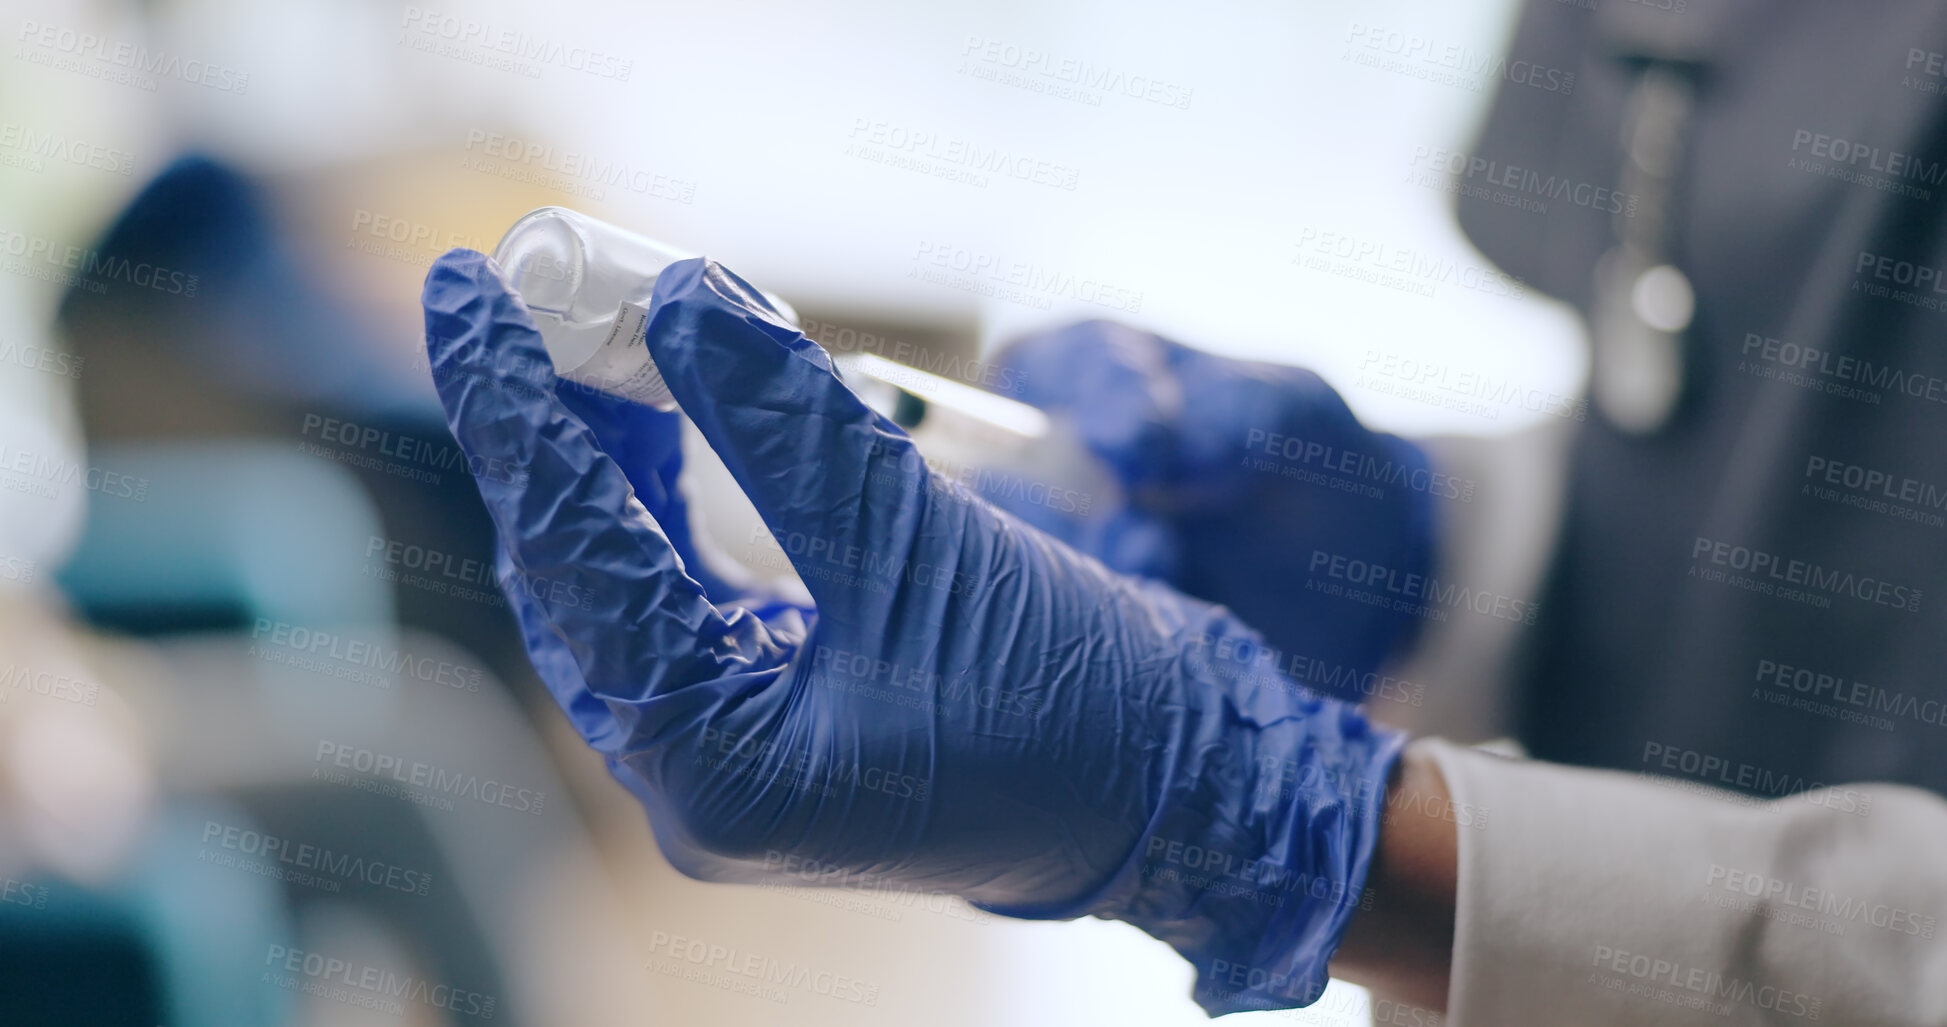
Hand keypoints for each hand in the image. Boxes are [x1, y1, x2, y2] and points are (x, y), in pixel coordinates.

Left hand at [423, 251, 1404, 1014]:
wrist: (1174, 793)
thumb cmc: (1070, 698)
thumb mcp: (922, 545)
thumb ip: (790, 427)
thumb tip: (681, 301)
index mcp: (714, 767)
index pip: (573, 560)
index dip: (516, 414)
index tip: (470, 295)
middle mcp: (695, 778)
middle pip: (575, 576)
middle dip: (549, 432)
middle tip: (520, 298)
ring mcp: (729, 759)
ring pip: (622, 586)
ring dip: (609, 461)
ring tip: (594, 337)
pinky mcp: (770, 725)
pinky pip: (681, 600)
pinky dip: (669, 505)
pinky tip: (665, 420)